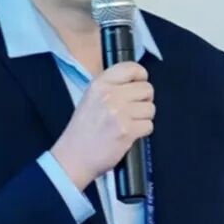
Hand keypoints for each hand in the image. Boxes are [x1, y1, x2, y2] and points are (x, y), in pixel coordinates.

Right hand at [51, 62, 154, 189]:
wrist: (74, 156)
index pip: (131, 68)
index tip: (140, 83)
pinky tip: (129, 134)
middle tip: (133, 109)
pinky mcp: (127, 130)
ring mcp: (119, 113)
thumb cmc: (83, 130)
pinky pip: (149, 125)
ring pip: (150, 108)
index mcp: (100, 84)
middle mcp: (109, 95)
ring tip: (129, 123)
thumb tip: (137, 82)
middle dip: (144, 100)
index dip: (141, 76)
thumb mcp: (91, 98)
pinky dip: (142, 131)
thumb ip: (112, 87)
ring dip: (143, 117)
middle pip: (146, 89)